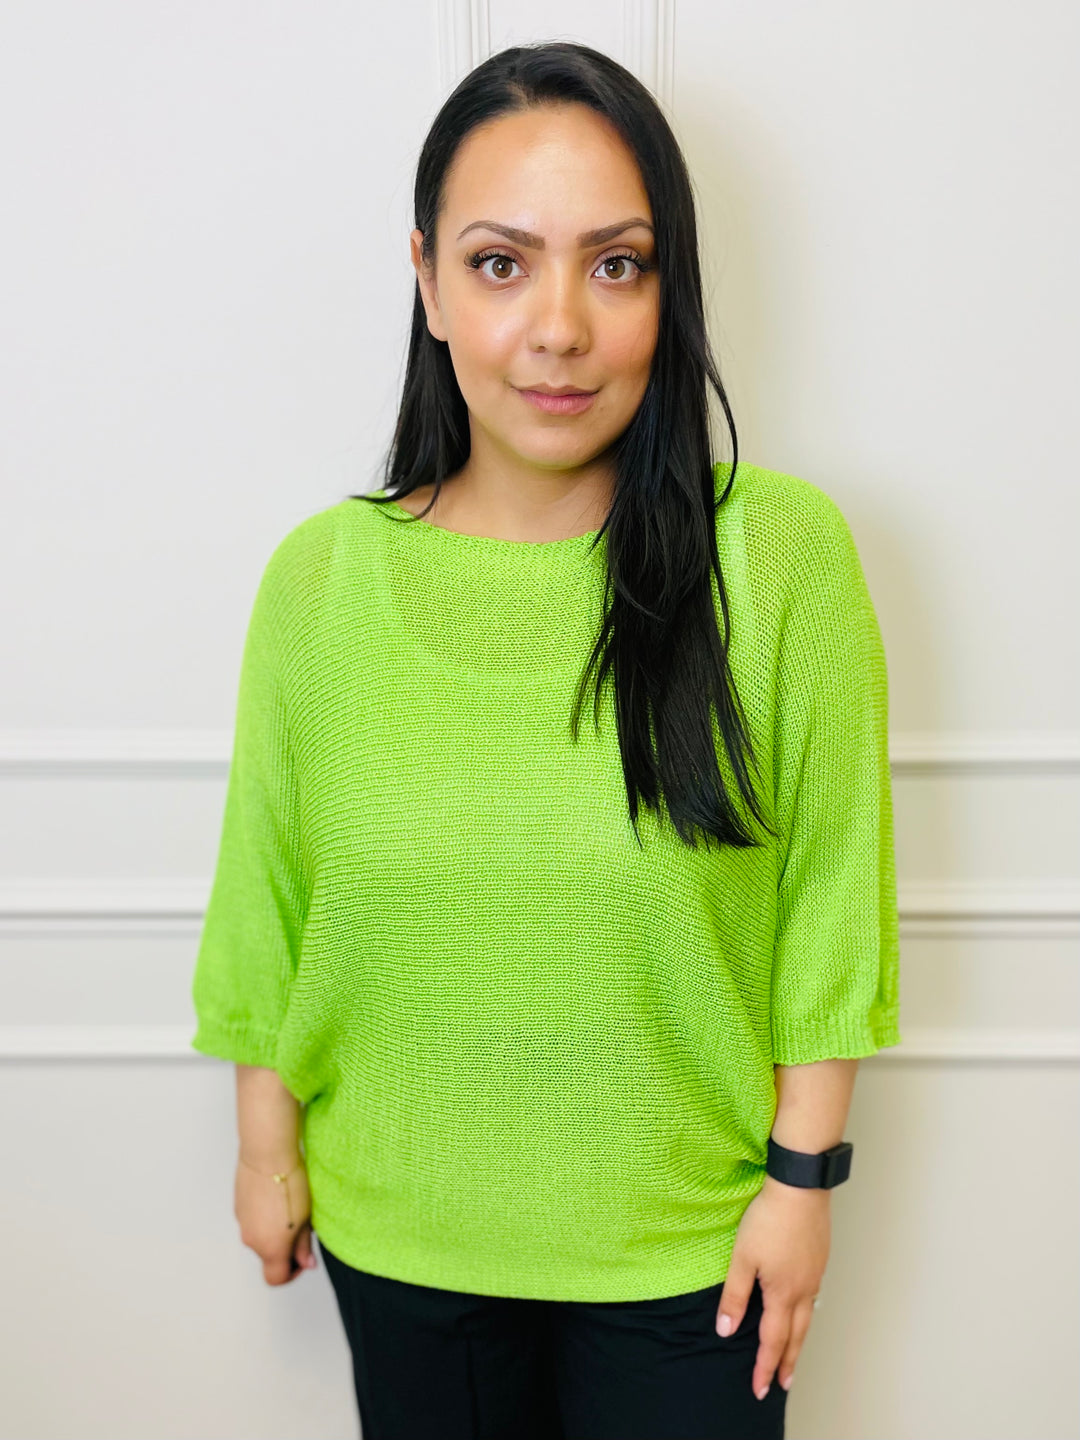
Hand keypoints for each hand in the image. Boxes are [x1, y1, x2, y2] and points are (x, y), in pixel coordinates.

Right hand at [234, 1153, 317, 1285]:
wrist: (267, 1154)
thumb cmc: (290, 1182)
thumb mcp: (306, 1218)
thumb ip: (304, 1246)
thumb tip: (307, 1263)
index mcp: (270, 1247)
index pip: (276, 1279)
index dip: (292, 1274)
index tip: (302, 1259)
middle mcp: (252, 1240)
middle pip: (268, 1257)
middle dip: (285, 1249)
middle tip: (301, 1227)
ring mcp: (242, 1223)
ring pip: (260, 1238)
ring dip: (273, 1232)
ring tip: (289, 1208)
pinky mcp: (238, 1208)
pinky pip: (252, 1222)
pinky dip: (263, 1218)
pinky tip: (276, 1199)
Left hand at [714, 1176, 829, 1399]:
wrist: (801, 1187)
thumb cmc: (769, 1220)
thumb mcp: (742, 1257)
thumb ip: (735, 1296)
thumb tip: (725, 1330)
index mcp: (783, 1293)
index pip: (773, 1340)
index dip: (764, 1365)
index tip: (759, 1388)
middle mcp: (804, 1290)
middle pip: (796, 1336)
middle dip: (787, 1362)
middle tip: (783, 1384)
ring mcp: (815, 1274)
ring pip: (808, 1318)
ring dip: (799, 1341)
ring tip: (793, 1355)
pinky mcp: (819, 1258)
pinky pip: (813, 1297)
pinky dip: (806, 1315)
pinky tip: (802, 1309)